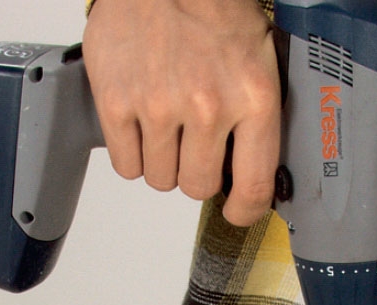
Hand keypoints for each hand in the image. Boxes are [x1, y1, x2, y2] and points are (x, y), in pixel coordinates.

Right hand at [82, 0, 279, 226]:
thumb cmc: (211, 5)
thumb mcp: (259, 55)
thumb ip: (258, 115)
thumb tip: (252, 168)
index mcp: (253, 95)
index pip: (252, 186)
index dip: (244, 210)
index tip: (237, 211)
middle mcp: (207, 106)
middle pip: (197, 187)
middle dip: (196, 173)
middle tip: (194, 147)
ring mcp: (158, 107)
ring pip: (159, 180)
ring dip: (163, 163)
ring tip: (166, 127)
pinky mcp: (117, 104)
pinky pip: (126, 166)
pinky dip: (133, 154)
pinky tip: (141, 126)